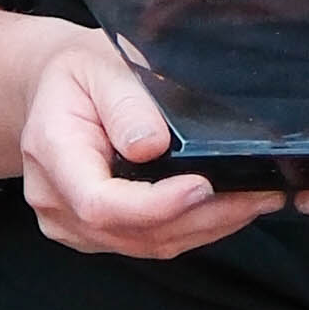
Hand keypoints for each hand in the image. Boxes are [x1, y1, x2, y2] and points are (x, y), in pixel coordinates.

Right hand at [13, 31, 273, 262]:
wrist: (53, 89)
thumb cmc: (79, 73)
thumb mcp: (103, 64)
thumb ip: (126, 103)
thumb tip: (152, 146)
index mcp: (51, 151)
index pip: (100, 203)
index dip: (156, 205)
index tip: (203, 185)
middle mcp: (54, 198)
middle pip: (131, 232)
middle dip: (201, 217)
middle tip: (257, 194)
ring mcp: (70, 223)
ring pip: (145, 244)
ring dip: (205, 227)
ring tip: (253, 200)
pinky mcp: (92, 233)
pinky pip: (145, 243)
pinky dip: (190, 228)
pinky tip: (223, 208)